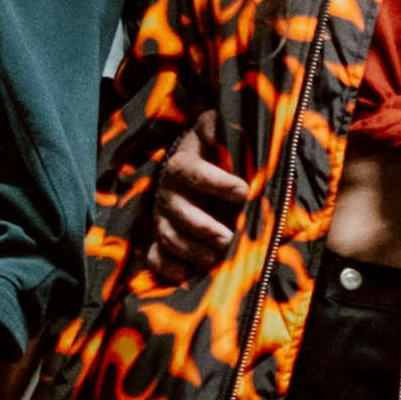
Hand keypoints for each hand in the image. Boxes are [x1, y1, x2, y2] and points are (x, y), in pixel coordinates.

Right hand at [144, 110, 249, 281]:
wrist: (191, 171)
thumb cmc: (214, 154)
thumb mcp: (215, 135)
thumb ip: (216, 127)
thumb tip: (217, 123)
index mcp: (183, 166)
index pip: (195, 173)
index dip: (218, 183)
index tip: (244, 191)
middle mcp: (169, 193)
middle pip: (179, 212)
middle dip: (203, 227)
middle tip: (228, 239)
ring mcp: (162, 218)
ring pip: (168, 236)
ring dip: (190, 250)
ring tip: (214, 260)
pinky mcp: (160, 239)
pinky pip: (156, 257)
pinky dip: (167, 268)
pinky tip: (184, 276)